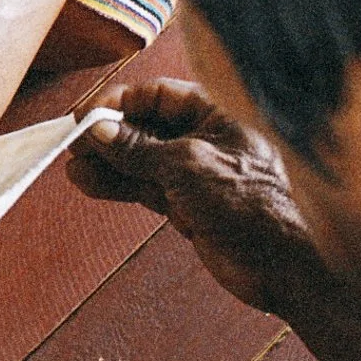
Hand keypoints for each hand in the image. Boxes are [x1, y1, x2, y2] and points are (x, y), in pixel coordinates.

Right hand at [73, 79, 324, 314]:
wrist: (288, 266)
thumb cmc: (255, 204)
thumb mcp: (188, 167)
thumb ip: (139, 148)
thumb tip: (98, 129)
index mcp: (217, 111)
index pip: (157, 95)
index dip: (118, 104)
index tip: (84, 117)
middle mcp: (205, 136)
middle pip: (145, 125)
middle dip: (108, 135)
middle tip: (72, 144)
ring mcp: (196, 171)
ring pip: (140, 159)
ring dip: (106, 163)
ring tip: (72, 167)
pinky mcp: (188, 203)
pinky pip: (144, 186)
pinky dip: (117, 186)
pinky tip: (89, 184)